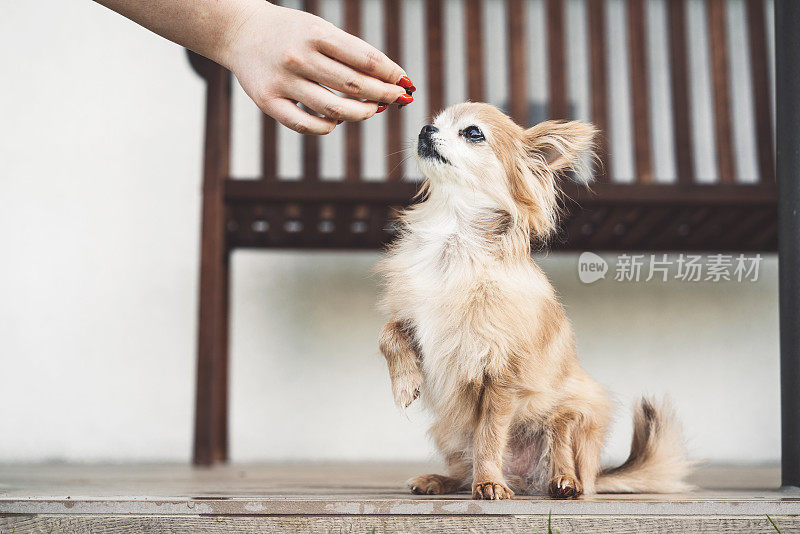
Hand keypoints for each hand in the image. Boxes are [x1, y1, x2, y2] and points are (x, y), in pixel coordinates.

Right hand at [223, 2, 411, 134]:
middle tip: (397, 99)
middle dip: (383, 95)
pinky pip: (307, 125)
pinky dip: (328, 126)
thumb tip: (390, 80)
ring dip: (360, 114)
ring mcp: (282, 81)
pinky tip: (336, 120)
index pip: (365, 59)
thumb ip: (351, 53)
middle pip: (353, 85)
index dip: (390, 74)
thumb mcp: (320, 30)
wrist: (240, 33)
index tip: (405, 83)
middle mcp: (299, 57)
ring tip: (372, 111)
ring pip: (334, 109)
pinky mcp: (268, 102)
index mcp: (316, 34)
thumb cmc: (290, 32)